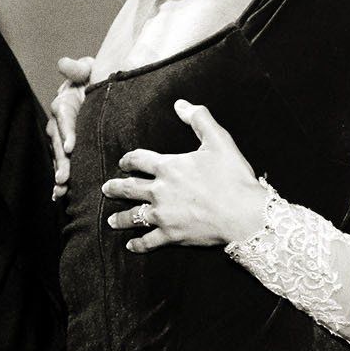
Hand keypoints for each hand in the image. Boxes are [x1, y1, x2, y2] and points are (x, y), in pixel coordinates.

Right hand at [47, 55, 92, 199]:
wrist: (100, 91)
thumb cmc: (95, 78)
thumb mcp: (90, 69)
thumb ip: (79, 68)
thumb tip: (64, 63)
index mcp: (65, 102)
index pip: (63, 116)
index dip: (66, 131)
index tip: (71, 146)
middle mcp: (59, 122)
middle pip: (58, 142)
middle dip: (62, 160)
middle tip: (64, 176)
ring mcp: (62, 138)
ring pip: (59, 156)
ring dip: (60, 173)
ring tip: (62, 188)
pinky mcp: (69, 150)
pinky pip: (63, 164)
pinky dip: (61, 180)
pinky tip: (58, 196)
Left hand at [100, 99, 268, 252]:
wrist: (243, 213)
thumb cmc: (233, 176)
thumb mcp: (219, 140)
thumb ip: (199, 118)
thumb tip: (180, 104)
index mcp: (169, 167)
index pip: (139, 160)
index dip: (129, 160)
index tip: (123, 163)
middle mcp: (160, 191)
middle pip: (130, 188)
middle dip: (115, 188)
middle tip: (106, 189)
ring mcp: (164, 215)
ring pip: (134, 216)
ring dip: (120, 218)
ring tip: (110, 220)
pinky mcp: (172, 235)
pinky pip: (149, 241)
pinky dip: (138, 244)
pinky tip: (131, 246)